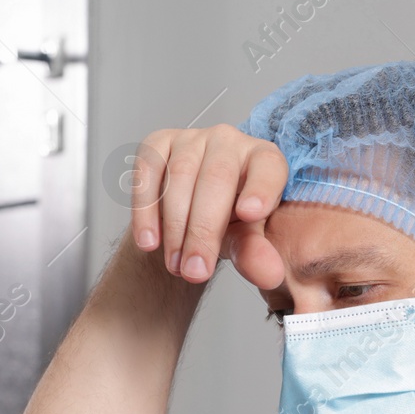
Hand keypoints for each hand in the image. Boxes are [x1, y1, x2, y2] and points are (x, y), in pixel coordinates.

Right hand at [127, 124, 287, 290]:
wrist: (191, 214)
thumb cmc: (229, 221)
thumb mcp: (246, 240)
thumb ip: (256, 254)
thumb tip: (269, 275)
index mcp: (263, 159)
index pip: (268, 167)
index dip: (260, 188)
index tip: (251, 214)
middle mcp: (229, 141)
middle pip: (217, 177)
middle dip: (203, 230)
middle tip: (196, 270)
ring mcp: (191, 139)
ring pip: (180, 175)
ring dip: (175, 227)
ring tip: (176, 265)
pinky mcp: (158, 144)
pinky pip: (147, 172)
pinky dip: (145, 211)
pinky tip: (149, 242)